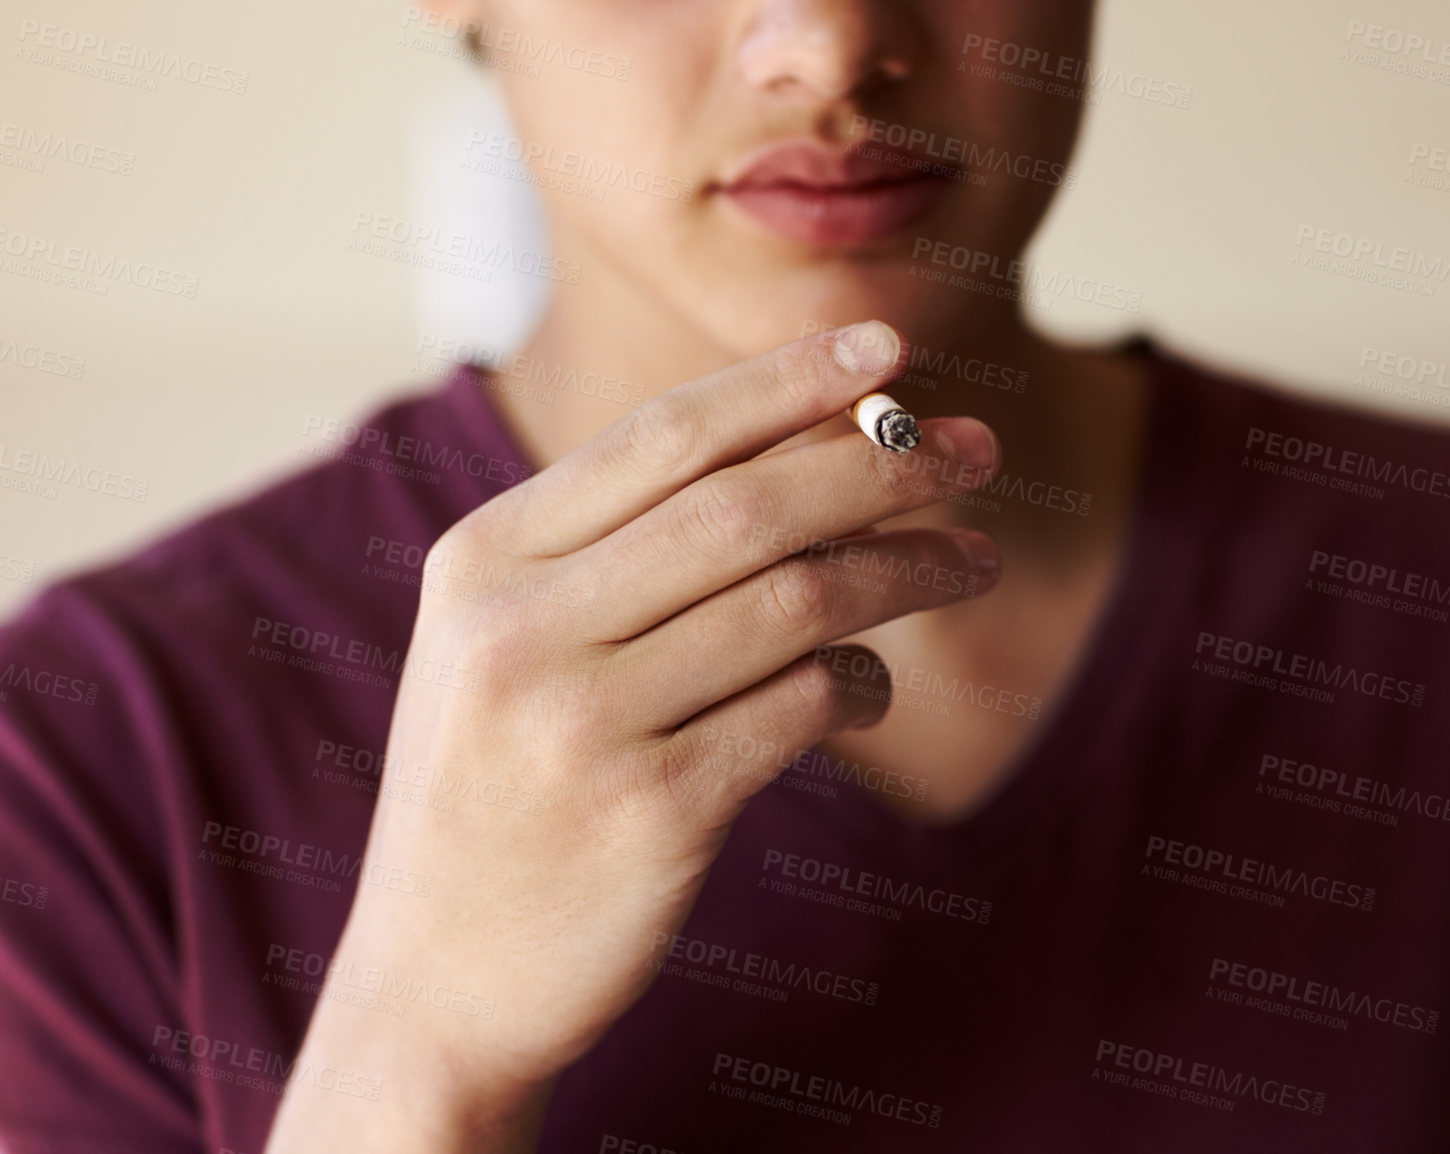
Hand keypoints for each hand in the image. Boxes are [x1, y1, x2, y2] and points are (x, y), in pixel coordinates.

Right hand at [264, 322, 1000, 1151]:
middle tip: (977, 451)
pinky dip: (861, 683)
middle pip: (745, 506)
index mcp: (484, 560)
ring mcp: (585, 724)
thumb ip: (617, 547)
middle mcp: (524, 629)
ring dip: (906, 570)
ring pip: (795, 602)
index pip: (663, 435)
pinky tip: (870, 685)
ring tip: (973, 561)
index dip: (788, 382)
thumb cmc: (502, 783)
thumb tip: (806, 444)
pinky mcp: (654, 814)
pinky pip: (802, 709)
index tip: (889, 349)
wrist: (440, 974)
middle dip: (880, 463)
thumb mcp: (508, 642)